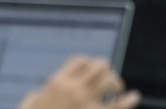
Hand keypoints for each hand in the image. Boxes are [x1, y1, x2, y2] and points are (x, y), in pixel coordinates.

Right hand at [20, 57, 139, 108]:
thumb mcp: (32, 103)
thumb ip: (40, 95)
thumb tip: (41, 93)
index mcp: (58, 83)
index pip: (80, 60)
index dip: (88, 64)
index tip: (90, 71)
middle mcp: (74, 89)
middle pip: (99, 66)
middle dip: (106, 71)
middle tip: (107, 82)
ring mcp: (86, 104)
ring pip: (110, 81)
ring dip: (116, 83)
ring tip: (117, 90)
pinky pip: (118, 106)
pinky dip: (129, 100)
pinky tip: (134, 97)